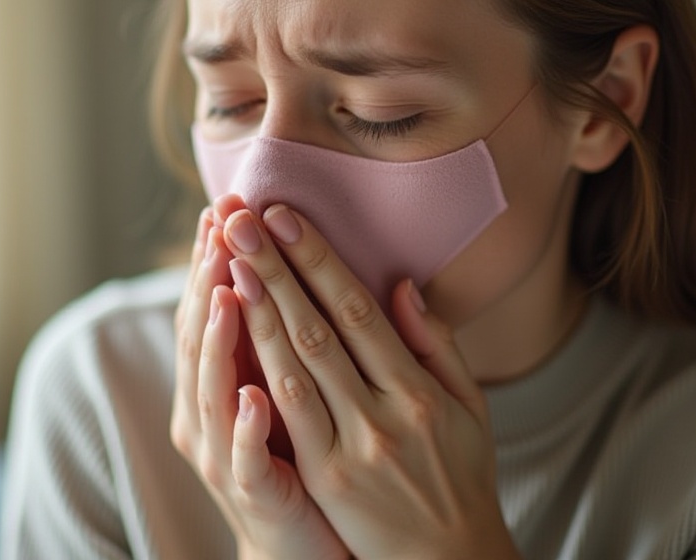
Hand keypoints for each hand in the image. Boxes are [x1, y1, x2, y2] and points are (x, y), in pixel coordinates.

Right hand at [170, 204, 348, 559]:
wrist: (299, 543)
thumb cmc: (300, 455)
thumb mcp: (290, 384)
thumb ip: (288, 330)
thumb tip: (290, 260)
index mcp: (223, 378)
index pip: (214, 306)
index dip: (217, 258)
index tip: (226, 206)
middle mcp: (210, 410)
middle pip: (203, 336)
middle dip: (212, 278)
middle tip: (220, 224)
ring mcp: (225, 453)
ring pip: (213, 390)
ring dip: (220, 340)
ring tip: (228, 293)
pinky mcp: (253, 494)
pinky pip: (244, 458)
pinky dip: (246, 427)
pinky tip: (254, 396)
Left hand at [218, 200, 521, 559]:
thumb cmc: (459, 473)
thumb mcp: (468, 405)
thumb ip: (436, 343)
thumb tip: (401, 286)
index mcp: (419, 389)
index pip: (357, 309)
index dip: (317, 259)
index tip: (284, 216)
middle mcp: (385, 414)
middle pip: (317, 328)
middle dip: (274, 268)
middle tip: (240, 220)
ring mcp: (351, 448)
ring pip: (294, 367)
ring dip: (257, 310)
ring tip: (227, 260)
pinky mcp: (325, 479)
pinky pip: (285, 419)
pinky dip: (256, 373)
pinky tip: (235, 336)